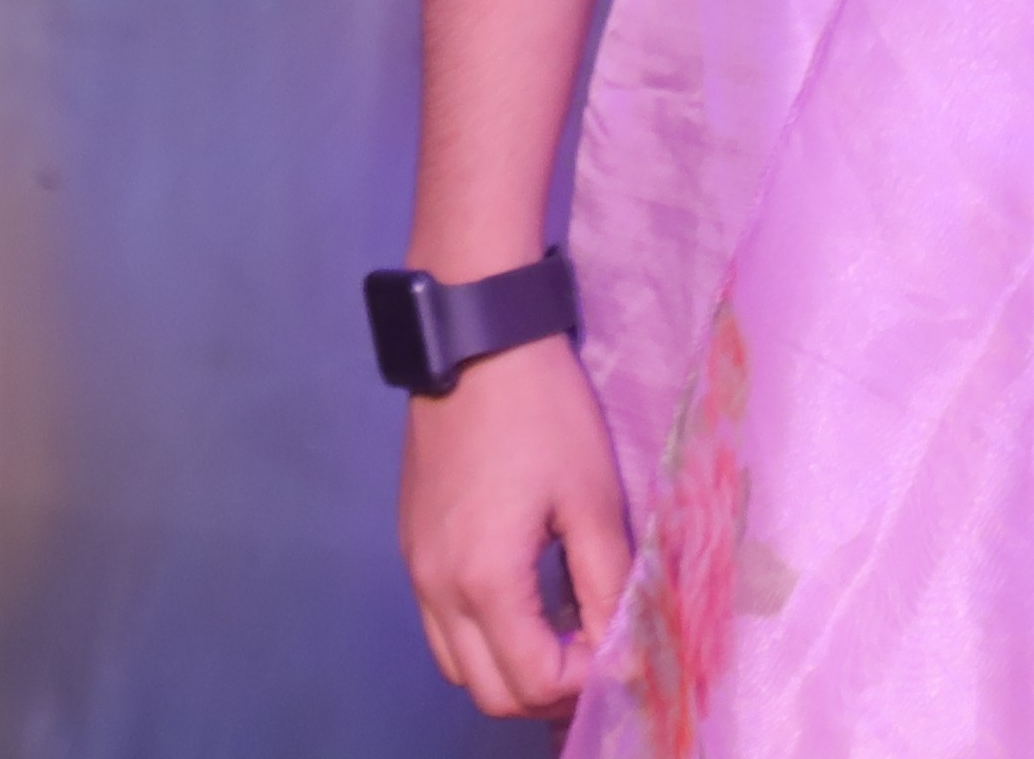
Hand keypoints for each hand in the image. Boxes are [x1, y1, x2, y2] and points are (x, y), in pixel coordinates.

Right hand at [398, 337, 628, 723]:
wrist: (476, 340)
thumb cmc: (544, 414)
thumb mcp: (594, 500)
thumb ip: (608, 586)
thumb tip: (622, 648)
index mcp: (484, 580)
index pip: (534, 683)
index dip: (585, 680)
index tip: (617, 642)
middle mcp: (437, 587)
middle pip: (489, 692)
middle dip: (548, 689)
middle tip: (593, 650)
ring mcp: (416, 567)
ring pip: (457, 665)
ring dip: (510, 667)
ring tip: (560, 628)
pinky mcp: (411, 544)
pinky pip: (440, 624)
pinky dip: (482, 635)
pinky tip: (523, 595)